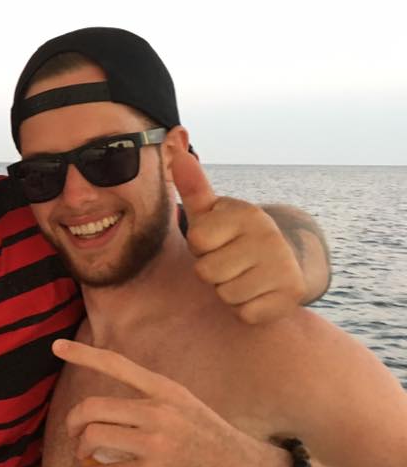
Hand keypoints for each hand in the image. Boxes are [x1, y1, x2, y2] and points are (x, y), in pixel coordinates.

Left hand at [54, 339, 288, 466]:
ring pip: (94, 438)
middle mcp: (158, 410)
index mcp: (166, 390)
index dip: (82, 354)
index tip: (56, 347)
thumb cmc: (220, 445)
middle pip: (92, 407)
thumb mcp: (189, 409)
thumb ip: (155, 406)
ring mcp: (156, 441)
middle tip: (75, 435)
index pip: (117, 364)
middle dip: (74, 423)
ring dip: (81, 451)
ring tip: (87, 459)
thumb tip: (118, 415)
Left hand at [171, 149, 304, 323]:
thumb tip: (175, 152)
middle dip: (212, 271)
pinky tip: (257, 294)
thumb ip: (193, 187)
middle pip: (207, 271)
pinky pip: (245, 313)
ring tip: (243, 277)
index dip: (200, 246)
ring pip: (225, 294)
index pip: (197, 240)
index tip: (218, 241)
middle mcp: (269, 238)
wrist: (287, 263)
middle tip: (230, 262)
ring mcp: (283, 267)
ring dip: (227, 291)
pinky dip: (245, 309)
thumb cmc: (234, 238)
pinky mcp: (290, 297)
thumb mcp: (213, 212)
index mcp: (248, 214)